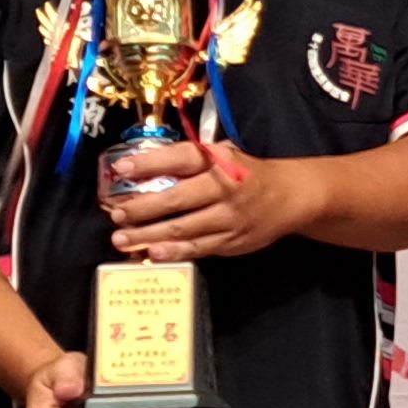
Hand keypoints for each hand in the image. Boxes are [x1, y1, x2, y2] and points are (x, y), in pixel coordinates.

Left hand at [103, 137, 305, 262]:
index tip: (121, 169)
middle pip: (176, 199)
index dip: (149, 163)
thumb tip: (143, 166)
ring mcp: (229, 218)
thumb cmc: (248, 173)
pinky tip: (153, 253)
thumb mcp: (225, 155)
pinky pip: (199, 248)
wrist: (291, 197)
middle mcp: (225, 188)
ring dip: (149, 235)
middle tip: (116, 214)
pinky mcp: (232, 242)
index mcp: (221, 161)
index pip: (181, 158)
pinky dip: (174, 252)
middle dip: (142, 208)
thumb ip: (191, 160)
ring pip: (183, 229)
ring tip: (122, 239)